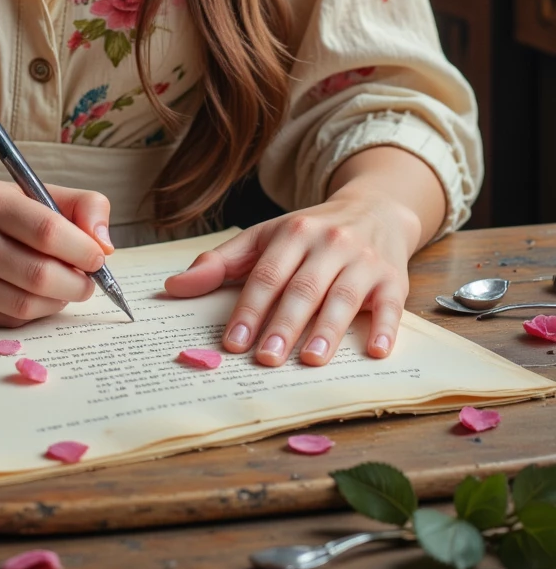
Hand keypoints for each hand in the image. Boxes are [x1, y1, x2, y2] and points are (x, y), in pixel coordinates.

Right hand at [0, 179, 113, 326]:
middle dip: (78, 283)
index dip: (83, 249)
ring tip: (65, 288)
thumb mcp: (20, 193)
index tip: (98, 256)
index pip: (48, 230)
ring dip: (58, 301)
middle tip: (88, 281)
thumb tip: (106, 244)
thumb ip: (72, 206)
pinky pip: (9, 322)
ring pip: (27, 305)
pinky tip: (35, 298)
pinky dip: (34, 314)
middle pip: (41, 275)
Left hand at [163, 185, 419, 366]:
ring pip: (343, 297)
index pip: (266, 275)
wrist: (375, 208)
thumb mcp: (264, 237)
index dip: (249, 309)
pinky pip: (390, 306)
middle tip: (266, 358)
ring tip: (310, 360)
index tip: (233, 342)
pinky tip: (375, 352)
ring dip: (327, 330)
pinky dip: (385, 329)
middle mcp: (329, 244)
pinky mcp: (393, 279)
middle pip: (303, 288)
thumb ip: (222, 263)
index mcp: (293, 233)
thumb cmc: (311, 233)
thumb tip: (173, 288)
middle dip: (283, 324)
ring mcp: (363, 261)